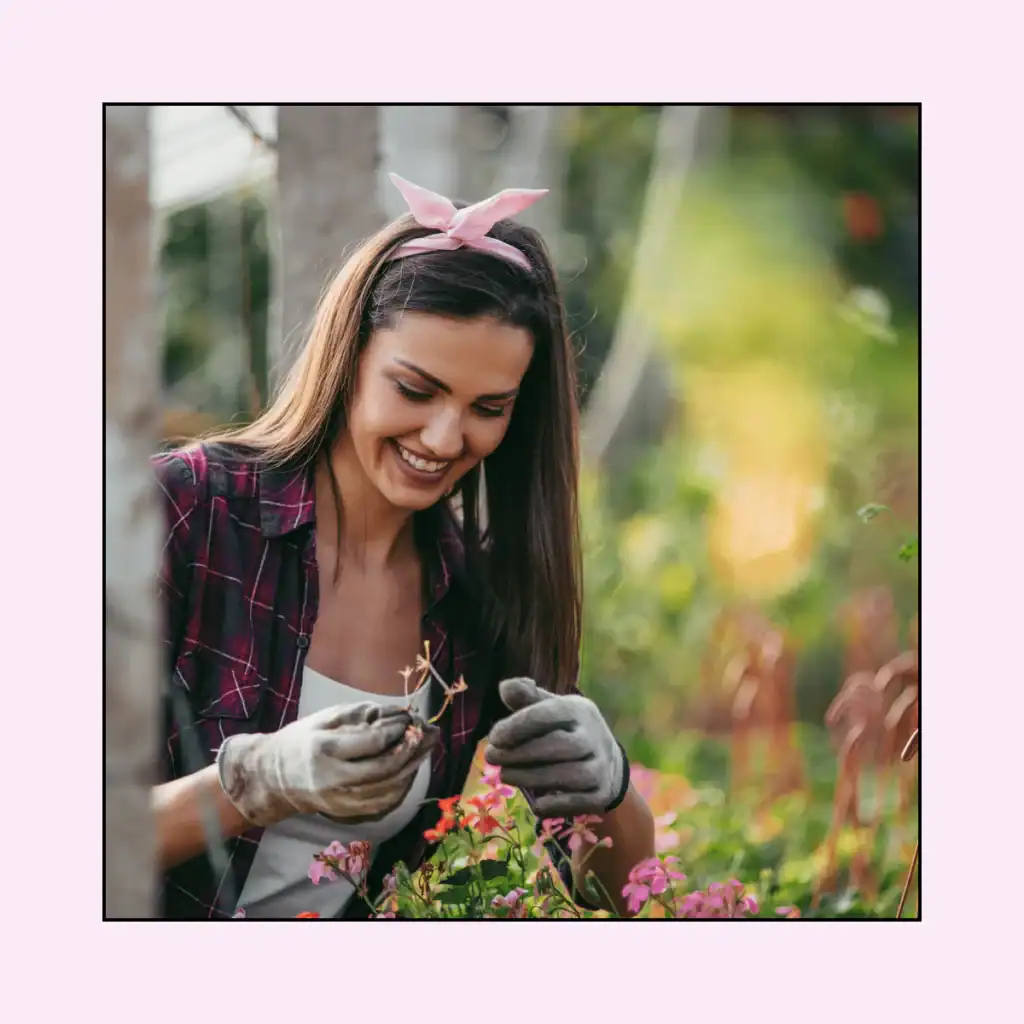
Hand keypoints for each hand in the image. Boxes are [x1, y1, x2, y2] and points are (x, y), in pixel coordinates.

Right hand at [216, 702, 438, 827]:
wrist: (275, 779)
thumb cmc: (302, 740)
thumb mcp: (326, 718)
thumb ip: (361, 715)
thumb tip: (396, 714)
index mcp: (325, 750)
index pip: (373, 742)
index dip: (397, 730)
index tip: (411, 718)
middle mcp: (333, 779)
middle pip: (386, 768)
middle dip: (413, 750)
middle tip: (430, 734)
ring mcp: (340, 801)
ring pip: (389, 789)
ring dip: (412, 769)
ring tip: (426, 750)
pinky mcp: (346, 813)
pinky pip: (383, 804)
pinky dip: (402, 787)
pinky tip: (410, 771)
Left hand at [483, 678, 624, 818]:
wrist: (606, 763)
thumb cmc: (565, 730)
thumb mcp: (550, 708)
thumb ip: (526, 698)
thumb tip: (504, 688)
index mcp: (579, 710)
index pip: (549, 714)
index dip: (519, 725)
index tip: (494, 737)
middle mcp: (594, 736)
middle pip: (558, 745)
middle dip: (520, 753)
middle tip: (491, 757)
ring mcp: (601, 766)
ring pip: (567, 775)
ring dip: (530, 778)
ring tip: (504, 775)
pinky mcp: (601, 794)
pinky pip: (578, 801)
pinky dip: (555, 804)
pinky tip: (535, 802)